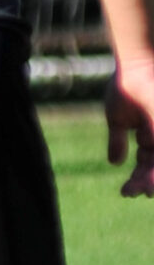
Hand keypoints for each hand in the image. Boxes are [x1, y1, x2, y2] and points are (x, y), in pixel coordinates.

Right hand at [108, 55, 153, 197]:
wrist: (136, 71)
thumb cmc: (125, 87)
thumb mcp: (117, 119)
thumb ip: (117, 141)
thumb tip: (114, 163)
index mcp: (148, 135)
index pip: (145, 164)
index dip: (138, 179)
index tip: (126, 192)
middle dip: (146, 183)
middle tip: (134, 193)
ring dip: (153, 179)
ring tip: (145, 191)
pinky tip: (151, 181)